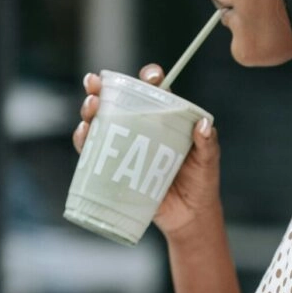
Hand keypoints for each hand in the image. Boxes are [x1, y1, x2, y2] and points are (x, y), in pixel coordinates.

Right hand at [73, 64, 223, 238]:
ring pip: (101, 121)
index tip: (151, 76)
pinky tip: (84, 133)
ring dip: (90, 111)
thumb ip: (207, 144)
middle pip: (118, 101)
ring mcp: (125, 146)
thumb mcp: (208, 161)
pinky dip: (84, 140)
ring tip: (90, 107)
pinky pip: (93, 150)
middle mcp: (142, 127)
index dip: (150, 78)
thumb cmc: (201, 182)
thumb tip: (204, 126)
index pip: (155, 91)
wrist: (189, 215)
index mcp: (166, 118)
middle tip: (95, 87)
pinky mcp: (113, 167)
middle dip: (103, 89)